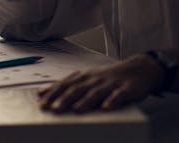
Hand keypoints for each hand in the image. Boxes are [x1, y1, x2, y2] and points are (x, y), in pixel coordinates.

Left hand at [38, 54, 161, 112]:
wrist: (136, 70)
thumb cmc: (107, 78)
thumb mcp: (85, 79)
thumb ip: (66, 86)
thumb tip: (42, 93)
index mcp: (84, 77)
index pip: (65, 85)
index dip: (53, 93)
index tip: (42, 102)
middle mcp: (95, 79)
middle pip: (78, 89)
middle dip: (65, 98)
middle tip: (54, 108)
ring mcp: (110, 84)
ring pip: (96, 92)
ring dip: (86, 101)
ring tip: (76, 109)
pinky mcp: (126, 89)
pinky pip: (119, 96)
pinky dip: (112, 101)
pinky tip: (107, 108)